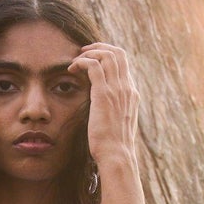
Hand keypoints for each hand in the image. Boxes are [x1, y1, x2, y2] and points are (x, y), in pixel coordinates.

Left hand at [67, 42, 138, 167]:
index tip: (93, 59)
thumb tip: (103, 110)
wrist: (117, 155)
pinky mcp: (104, 94)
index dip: (108, 56)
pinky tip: (72, 68)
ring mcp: (117, 90)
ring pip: (107, 55)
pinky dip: (82, 62)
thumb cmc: (114, 146)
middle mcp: (127, 88)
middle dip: (99, 47)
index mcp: (131, 93)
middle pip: (118, 53)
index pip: (123, 63)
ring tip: (76, 59)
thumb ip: (113, 111)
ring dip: (89, 52)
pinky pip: (94, 66)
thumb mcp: (117, 124)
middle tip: (83, 52)